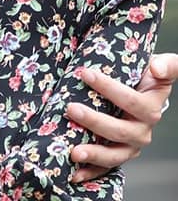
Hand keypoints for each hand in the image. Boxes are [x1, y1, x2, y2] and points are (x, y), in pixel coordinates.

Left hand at [66, 53, 177, 182]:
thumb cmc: (148, 76)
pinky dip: (91, 172)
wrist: (144, 93)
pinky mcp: (119, 154)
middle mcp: (143, 131)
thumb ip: (167, 65)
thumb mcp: (162, 66)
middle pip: (120, 130)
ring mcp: (131, 146)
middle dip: (94, 121)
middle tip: (71, 109)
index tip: (85, 73)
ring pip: (114, 154)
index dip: (109, 87)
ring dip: (93, 153)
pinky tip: (75, 173)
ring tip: (74, 151)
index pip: (132, 101)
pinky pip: (106, 167)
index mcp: (151, 108)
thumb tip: (156, 68)